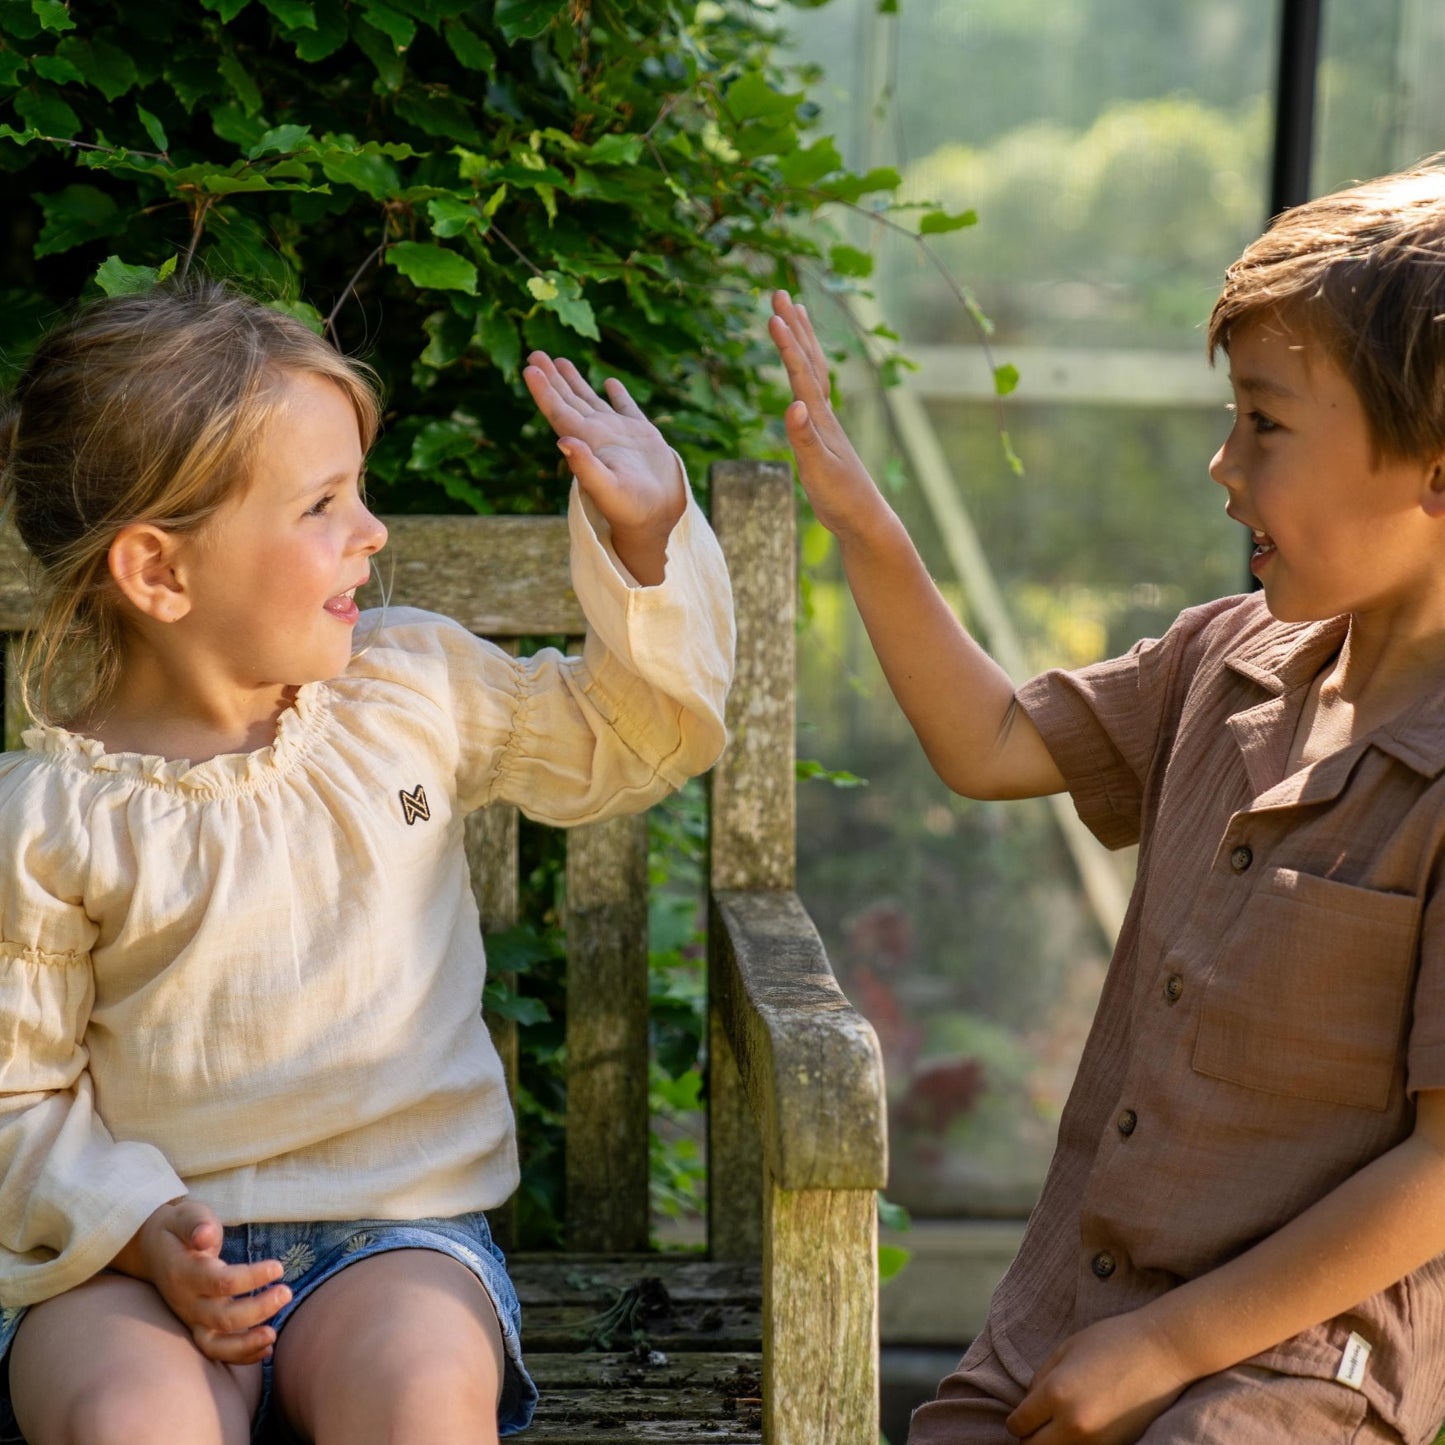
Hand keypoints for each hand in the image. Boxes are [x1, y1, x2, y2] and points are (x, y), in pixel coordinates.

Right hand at [110, 1198, 290, 1364]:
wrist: (153, 1249)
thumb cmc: (180, 1228)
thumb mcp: (187, 1215)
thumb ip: (197, 1224)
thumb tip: (205, 1235)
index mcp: (184, 1272)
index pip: (220, 1282)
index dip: (251, 1278)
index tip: (278, 1268)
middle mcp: (186, 1301)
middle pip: (221, 1318)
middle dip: (257, 1310)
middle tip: (286, 1293)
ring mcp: (190, 1318)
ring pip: (214, 1344)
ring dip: (245, 1344)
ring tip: (273, 1336)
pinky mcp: (197, 1326)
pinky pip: (215, 1350)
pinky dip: (240, 1355)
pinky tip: (266, 1349)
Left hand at [523, 351, 684, 584]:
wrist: (658, 518)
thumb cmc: (630, 508)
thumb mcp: (607, 489)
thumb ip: (584, 466)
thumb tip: (562, 440)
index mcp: (586, 443)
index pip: (558, 411)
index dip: (543, 390)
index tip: (529, 367)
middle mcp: (597, 435)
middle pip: (568, 400)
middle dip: (552, 378)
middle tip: (535, 354)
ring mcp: (618, 434)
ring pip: (591, 400)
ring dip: (575, 381)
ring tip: (560, 361)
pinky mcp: (641, 436)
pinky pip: (626, 408)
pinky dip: (617, 394)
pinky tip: (609, 382)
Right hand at [766, 290, 888, 542]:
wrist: (864, 519)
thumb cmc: (840, 498)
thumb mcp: (818, 470)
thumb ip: (805, 438)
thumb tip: (793, 404)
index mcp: (820, 419)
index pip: (800, 373)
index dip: (787, 344)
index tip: (772, 314)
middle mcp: (824, 413)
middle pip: (809, 360)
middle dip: (794, 325)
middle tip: (780, 293)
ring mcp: (826, 421)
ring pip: (814, 370)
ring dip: (804, 340)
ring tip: (796, 313)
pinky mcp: (824, 433)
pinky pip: (813, 389)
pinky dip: (807, 369)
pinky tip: (802, 370)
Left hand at [1004, 1313, 1190, 1442]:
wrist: (1163, 1352)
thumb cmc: (1112, 1341)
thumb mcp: (1065, 1349)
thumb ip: (1041, 1379)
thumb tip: (1028, 1404)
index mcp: (1056, 1393)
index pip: (1018, 1425)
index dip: (1017, 1420)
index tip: (1024, 1414)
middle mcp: (1073, 1424)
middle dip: (1030, 1438)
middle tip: (1037, 1423)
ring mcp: (1097, 1442)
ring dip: (1053, 1443)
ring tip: (1059, 1425)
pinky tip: (1081, 1429)